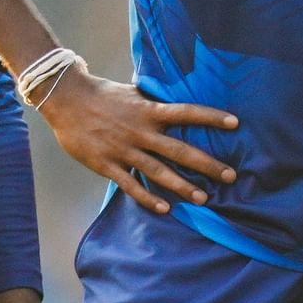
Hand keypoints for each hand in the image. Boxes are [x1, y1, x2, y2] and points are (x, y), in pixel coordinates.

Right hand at [39, 64, 238, 213]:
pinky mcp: (107, 165)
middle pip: (180, 150)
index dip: (211, 117)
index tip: (236, 123)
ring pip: (159, 172)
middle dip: (207, 164)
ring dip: (182, 186)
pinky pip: (131, 185)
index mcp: (150, 111)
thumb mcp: (135, 93)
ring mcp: (124, 150)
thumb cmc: (104, 95)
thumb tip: (180, 103)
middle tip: (230, 175)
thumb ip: (156, 103)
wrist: (66, 99)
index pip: (187, 112)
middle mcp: (141, 131)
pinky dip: (148, 198)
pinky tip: (165, 209)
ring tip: (203, 198)